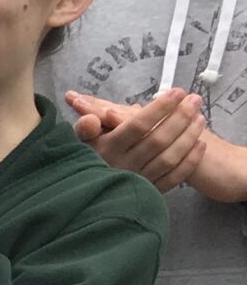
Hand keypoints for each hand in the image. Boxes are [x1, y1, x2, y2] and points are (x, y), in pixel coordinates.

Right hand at [65, 87, 206, 190]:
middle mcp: (123, 166)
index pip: (137, 126)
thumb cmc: (91, 156)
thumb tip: (92, 117)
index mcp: (108, 149)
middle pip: (157, 140)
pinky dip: (190, 161)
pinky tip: (200, 144)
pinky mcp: (149, 192)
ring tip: (200, 117)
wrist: (91, 191)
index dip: (159, 109)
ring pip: (168, 158)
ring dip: (188, 136)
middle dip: (180, 118)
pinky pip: (174, 177)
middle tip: (195, 100)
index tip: (177, 92)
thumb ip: (86, 126)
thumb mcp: (82, 140)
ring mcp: (138, 180)